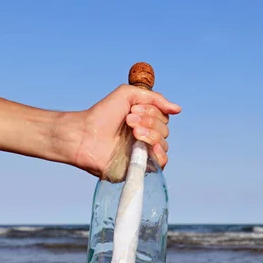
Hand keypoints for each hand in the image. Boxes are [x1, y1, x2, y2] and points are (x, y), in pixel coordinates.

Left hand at [54, 85, 180, 179]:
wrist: (84, 135)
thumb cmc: (102, 114)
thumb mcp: (127, 95)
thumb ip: (154, 98)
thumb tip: (178, 109)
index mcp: (144, 122)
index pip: (163, 118)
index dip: (152, 112)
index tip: (132, 110)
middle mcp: (145, 138)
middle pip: (165, 131)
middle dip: (149, 122)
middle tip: (128, 121)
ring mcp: (143, 153)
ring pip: (164, 145)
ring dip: (151, 135)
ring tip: (133, 132)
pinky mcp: (139, 168)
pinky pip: (161, 163)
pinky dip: (159, 154)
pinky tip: (149, 147)